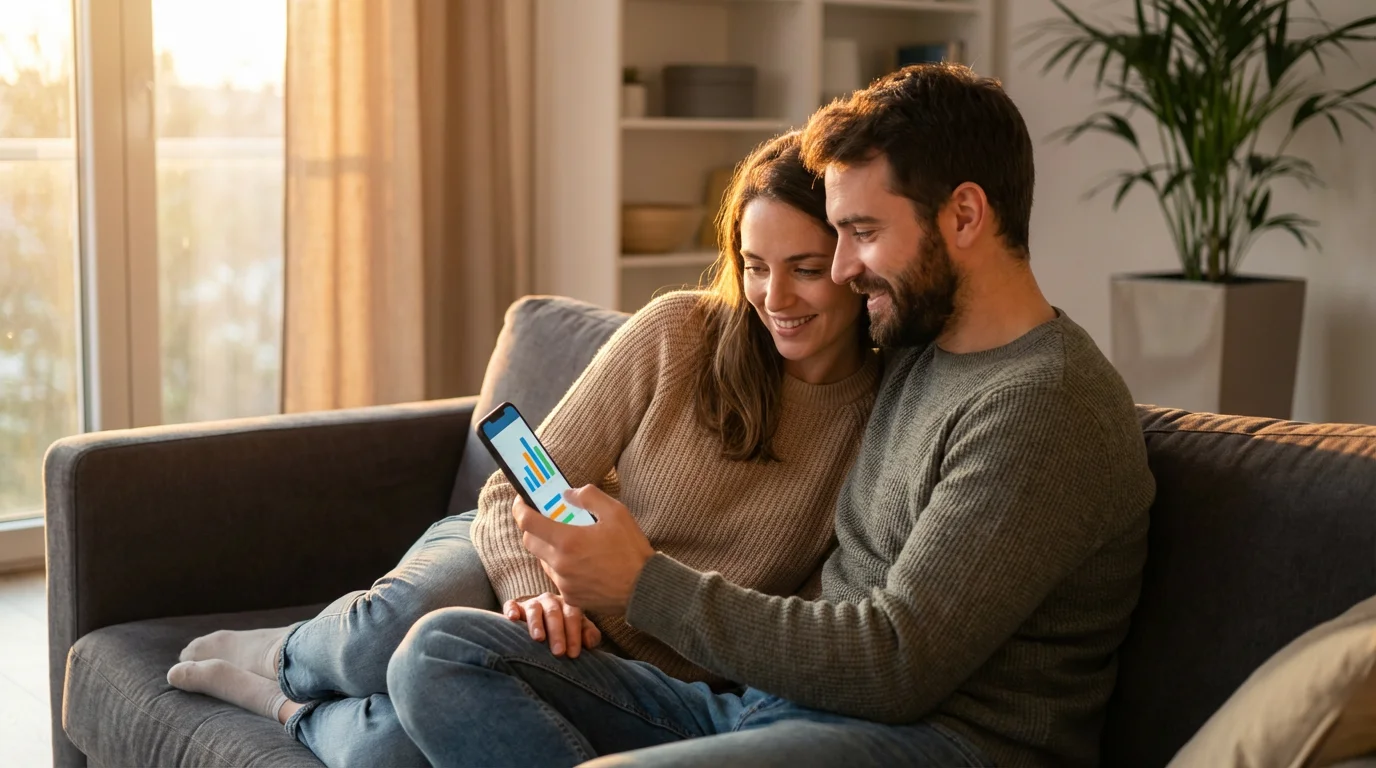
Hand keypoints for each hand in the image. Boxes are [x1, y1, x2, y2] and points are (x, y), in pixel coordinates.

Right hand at [503, 592, 601, 657]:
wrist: (544, 623)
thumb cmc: (565, 631)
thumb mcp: (579, 632)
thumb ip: (588, 636)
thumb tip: (589, 642)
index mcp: (568, 606)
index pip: (573, 617)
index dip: (574, 635)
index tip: (573, 654)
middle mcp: (550, 601)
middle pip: (554, 614)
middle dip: (557, 633)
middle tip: (558, 652)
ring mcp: (532, 603)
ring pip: (534, 609)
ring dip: (536, 623)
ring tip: (538, 638)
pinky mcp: (515, 607)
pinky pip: (511, 605)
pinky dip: (511, 609)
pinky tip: (512, 618)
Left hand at [513, 485, 654, 613]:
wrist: (644, 588)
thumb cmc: (632, 550)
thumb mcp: (616, 512)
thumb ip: (589, 496)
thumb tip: (568, 494)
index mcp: (568, 541)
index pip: (528, 522)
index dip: (520, 509)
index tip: (522, 501)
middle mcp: (560, 564)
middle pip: (530, 542)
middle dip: (533, 528)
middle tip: (546, 519)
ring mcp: (564, 583)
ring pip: (543, 560)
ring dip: (548, 547)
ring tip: (569, 541)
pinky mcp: (571, 597)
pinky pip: (556, 578)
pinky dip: (561, 566)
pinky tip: (580, 561)